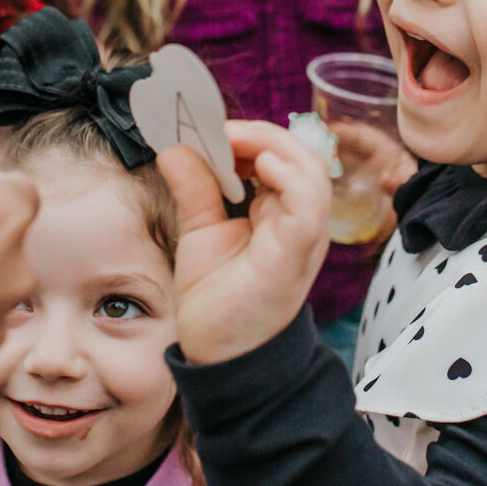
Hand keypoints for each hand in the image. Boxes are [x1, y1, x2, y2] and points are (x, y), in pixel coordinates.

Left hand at [158, 120, 331, 364]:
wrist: (221, 355)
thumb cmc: (217, 299)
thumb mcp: (201, 231)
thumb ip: (195, 188)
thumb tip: (175, 147)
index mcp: (281, 213)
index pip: (281, 157)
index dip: (250, 136)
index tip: (209, 131)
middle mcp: (299, 220)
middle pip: (301, 155)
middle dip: (259, 133)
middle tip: (218, 132)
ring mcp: (303, 234)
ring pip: (312, 170)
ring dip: (272, 145)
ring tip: (233, 142)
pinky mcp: (297, 249)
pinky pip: (308, 201)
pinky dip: (287, 174)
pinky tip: (257, 165)